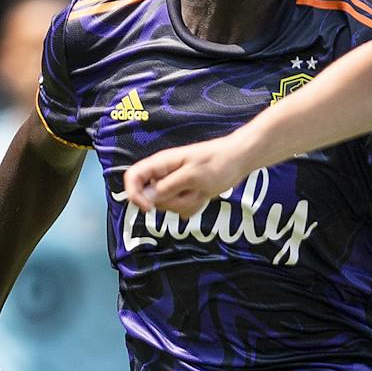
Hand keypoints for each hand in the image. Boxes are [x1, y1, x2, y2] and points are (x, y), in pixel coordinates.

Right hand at [123, 138, 253, 216]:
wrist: (238, 161)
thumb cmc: (217, 163)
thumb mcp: (192, 177)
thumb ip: (168, 187)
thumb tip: (146, 199)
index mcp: (161, 163)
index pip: (133, 177)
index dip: (135, 195)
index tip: (149, 209)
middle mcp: (164, 173)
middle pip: (151, 197)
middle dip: (171, 201)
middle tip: (191, 191)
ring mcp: (174, 184)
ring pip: (167, 205)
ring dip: (185, 203)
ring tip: (200, 190)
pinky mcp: (185, 192)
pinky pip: (180, 208)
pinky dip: (192, 205)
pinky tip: (204, 195)